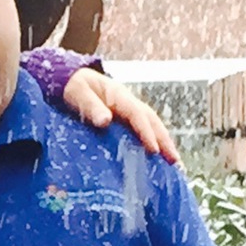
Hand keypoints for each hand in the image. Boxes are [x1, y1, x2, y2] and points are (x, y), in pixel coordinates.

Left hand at [60, 69, 179, 163]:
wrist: (70, 80)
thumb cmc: (73, 86)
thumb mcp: (78, 93)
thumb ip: (90, 106)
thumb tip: (105, 121)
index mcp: (119, 96)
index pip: (137, 115)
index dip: (146, 132)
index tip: (154, 150)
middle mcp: (129, 103)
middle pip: (152, 121)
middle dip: (165, 141)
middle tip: (176, 162)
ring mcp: (129, 111)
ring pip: (152, 126)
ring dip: (164, 144)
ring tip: (175, 165)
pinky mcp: (125, 121)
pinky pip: (143, 131)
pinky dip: (154, 144)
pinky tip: (159, 161)